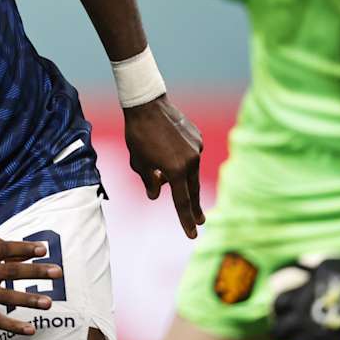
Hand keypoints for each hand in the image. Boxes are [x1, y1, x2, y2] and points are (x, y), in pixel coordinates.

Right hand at [0, 236, 62, 334]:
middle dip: (35, 272)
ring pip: (5, 296)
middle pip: (10, 271)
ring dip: (28, 300)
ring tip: (48, 303)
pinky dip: (13, 326)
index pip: (5, 249)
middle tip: (58, 272)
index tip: (44, 249)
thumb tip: (33, 252)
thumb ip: (3, 247)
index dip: (25, 249)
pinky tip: (31, 330)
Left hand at [124, 94, 203, 237]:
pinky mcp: (198, 138)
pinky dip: (182, 159)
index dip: (186, 220)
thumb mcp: (138, 163)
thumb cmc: (138, 135)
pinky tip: (168, 150)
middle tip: (201, 221)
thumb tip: (156, 195)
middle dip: (194, 207)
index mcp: (175, 170)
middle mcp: (190, 161)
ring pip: (191, 171)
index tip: (193, 234)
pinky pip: (191, 155)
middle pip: (192, 190)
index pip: (182, 202)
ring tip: (165, 176)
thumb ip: (149, 182)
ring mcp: (196, 148)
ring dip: (182, 178)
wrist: (147, 105)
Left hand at [268, 247, 339, 339]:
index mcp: (295, 300)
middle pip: (278, 332)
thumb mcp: (319, 267)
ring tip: (306, 336)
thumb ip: (305, 272)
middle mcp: (301, 320)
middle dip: (282, 329)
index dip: (280, 308)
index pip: (277, 308)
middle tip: (290, 327)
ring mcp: (317, 336)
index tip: (286, 308)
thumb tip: (298, 270)